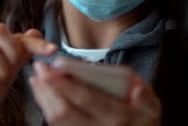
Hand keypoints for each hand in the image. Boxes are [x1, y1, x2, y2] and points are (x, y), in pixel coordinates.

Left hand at [29, 61, 160, 125]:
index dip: (66, 83)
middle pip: (65, 111)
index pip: (87, 98)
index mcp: (118, 117)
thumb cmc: (143, 118)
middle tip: (38, 69)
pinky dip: (47, 108)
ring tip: (36, 79)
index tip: (51, 68)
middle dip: (49, 89)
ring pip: (58, 121)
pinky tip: (43, 94)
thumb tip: (136, 88)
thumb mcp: (151, 105)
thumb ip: (144, 94)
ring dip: (43, 98)